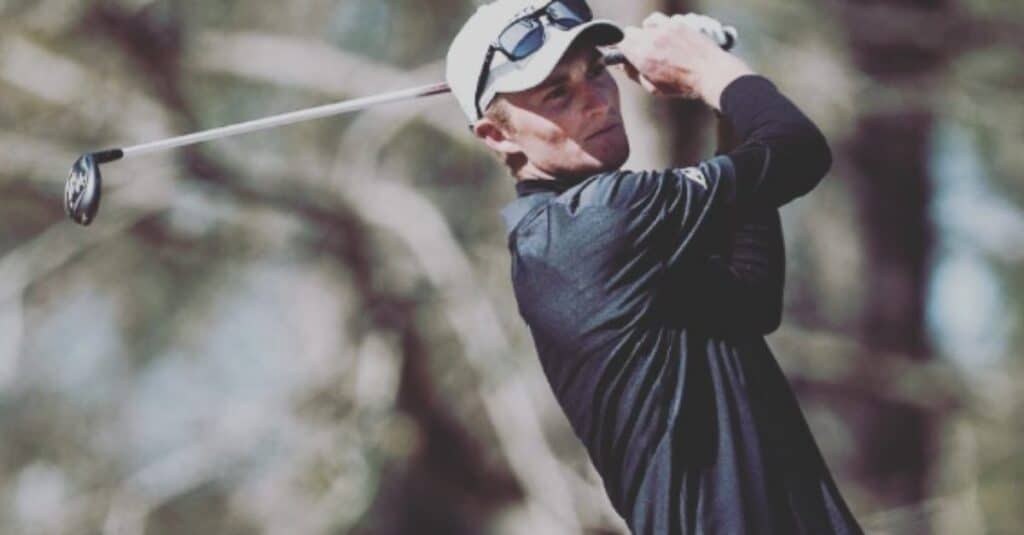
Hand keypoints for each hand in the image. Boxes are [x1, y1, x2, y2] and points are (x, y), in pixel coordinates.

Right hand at [617, 12, 754, 107]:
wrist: (710, 72)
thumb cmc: (683, 84)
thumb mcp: (654, 88)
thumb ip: (634, 74)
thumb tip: (622, 64)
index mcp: (642, 56)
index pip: (619, 43)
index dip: (619, 48)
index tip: (623, 53)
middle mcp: (651, 38)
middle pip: (630, 32)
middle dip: (632, 41)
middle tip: (642, 51)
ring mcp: (665, 28)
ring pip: (647, 23)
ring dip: (648, 31)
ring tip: (657, 42)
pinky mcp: (679, 23)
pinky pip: (664, 20)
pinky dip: (663, 26)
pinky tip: (670, 36)